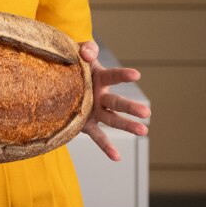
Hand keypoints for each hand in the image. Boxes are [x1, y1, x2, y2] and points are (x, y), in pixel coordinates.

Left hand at [79, 40, 149, 161]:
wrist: (58, 80)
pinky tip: (117, 157)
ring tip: (144, 131)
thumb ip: (86, 49)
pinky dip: (106, 147)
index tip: (136, 74)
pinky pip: (98, 136)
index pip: (114, 76)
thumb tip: (87, 52)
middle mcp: (101, 96)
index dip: (123, 75)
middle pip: (118, 102)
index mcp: (100, 78)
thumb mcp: (77, 52)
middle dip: (131, 107)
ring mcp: (96, 111)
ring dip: (127, 126)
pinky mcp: (87, 124)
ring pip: (113, 120)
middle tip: (147, 113)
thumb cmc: (73, 63)